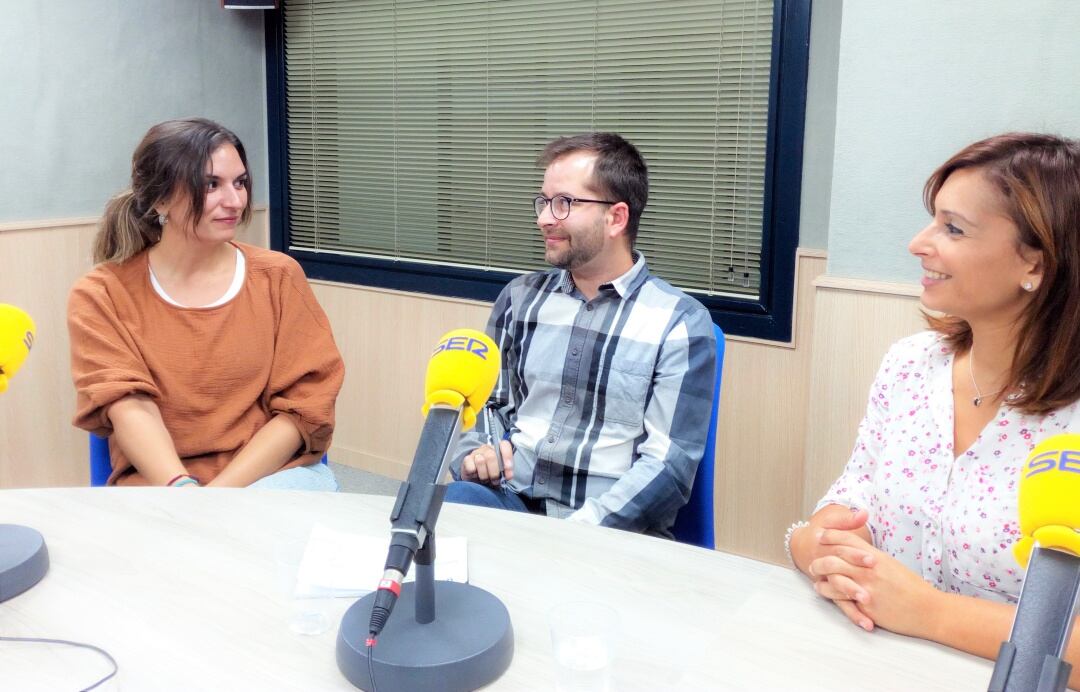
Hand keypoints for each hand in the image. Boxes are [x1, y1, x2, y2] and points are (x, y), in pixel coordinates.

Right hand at [459, 440, 513, 485]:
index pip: (504, 445)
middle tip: (495, 480)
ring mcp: (476, 452)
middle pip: (491, 456)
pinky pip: (471, 467)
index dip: (507, 457)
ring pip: (480, 461)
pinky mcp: (467, 459)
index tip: (508, 469)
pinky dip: (474, 474)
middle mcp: (487, 448)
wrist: (475, 478)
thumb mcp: (501, 473)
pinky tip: (476, 476)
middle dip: (494, 472)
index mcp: (498, 449)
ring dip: (484, 475)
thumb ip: (506, 472)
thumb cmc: (491, 474)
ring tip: (486, 480)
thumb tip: (509, 475)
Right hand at [792, 507, 875, 629]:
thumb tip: (863, 513)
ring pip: (838, 593)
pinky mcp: (833, 593)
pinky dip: (855, 615)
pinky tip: (868, 625)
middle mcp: (825, 565)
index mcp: (827, 546)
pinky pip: (843, 606)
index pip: (843, 551)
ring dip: (852, 602)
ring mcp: (828, 580)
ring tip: (867, 608)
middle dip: (854, 583)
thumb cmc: (822, 533)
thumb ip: (849, 520)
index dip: (856, 555)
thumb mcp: (832, 521)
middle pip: (840, 575)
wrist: (802, 545)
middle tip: (869, 591)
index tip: (872, 559)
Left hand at [812, 529, 942, 637]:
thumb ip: (873, 558)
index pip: (847, 540)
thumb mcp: (892, 565)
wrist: (929, 609)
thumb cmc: (912, 587)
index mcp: (876, 557)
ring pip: (834, 577)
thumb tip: (859, 553)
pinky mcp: (866, 607)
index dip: (830, 535)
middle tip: (813, 561)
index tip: (819, 534)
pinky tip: (823, 591)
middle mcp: (869, 570)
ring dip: (821, 577)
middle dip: (820, 559)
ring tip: (815, 578)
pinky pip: (841, 599)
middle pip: (834, 558)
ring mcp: (866, 588)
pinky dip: (829, 593)